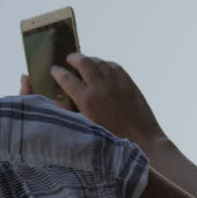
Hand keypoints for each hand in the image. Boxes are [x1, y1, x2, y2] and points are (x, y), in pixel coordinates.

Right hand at [51, 53, 167, 148]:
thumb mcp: (86, 128)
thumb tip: (54, 101)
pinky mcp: (128, 81)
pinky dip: (104, 64)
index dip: (58, 72)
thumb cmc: (111, 138)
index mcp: (87, 99)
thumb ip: (69, 113)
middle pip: (83, 62)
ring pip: (99, 61)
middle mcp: (100, 86)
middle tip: (69, 59)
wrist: (142, 139)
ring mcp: (116, 81)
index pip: (67, 79)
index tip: (53, 70)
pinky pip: (113, 65)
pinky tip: (102, 67)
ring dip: (89, 59)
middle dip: (73, 58)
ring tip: (84, 62)